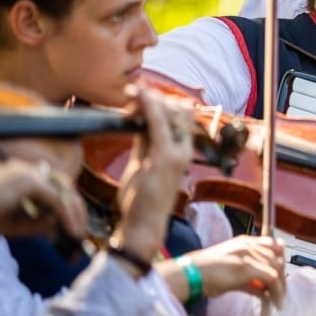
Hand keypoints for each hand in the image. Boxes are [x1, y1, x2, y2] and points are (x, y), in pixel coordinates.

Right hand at [0, 158, 86, 240]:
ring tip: (78, 233)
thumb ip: (40, 222)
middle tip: (82, 230)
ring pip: (63, 191)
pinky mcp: (27, 182)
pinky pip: (55, 199)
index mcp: (21, 175)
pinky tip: (70, 229)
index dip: (68, 203)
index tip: (75, 222)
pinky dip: (66, 215)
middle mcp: (25, 169)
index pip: (54, 184)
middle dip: (77, 207)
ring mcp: (26, 173)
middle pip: (63, 184)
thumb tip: (63, 224)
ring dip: (74, 212)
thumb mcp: (17, 223)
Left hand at [112, 86, 193, 260]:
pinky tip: (137, 96)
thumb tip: (136, 122)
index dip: (165, 102)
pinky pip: (157, 123)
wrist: (144, 224)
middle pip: (178, 111)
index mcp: (180, 152)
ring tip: (133, 92)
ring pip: (169, 113)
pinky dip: (148, 106)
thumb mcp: (143, 164)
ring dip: (150, 98)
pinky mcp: (164, 157)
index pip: (181, 117)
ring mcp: (176, 153)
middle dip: (157, 98)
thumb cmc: (143, 199)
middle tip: (135, 92)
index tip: (143, 96)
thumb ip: (143, 143)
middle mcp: (183, 150)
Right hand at [177, 235, 286, 307]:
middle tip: (280, 292)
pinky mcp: (247, 266)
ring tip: (279, 301)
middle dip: (282, 277)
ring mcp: (248, 254)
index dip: (281, 260)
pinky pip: (271, 278)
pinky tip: (275, 303)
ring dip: (281, 287)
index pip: (272, 244)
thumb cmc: (205, 275)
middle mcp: (249, 244)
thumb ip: (249, 280)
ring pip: (277, 268)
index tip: (282, 275)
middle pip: (278, 257)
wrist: (190, 274)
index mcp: (244, 242)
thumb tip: (264, 292)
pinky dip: (276, 292)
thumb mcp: (231, 273)